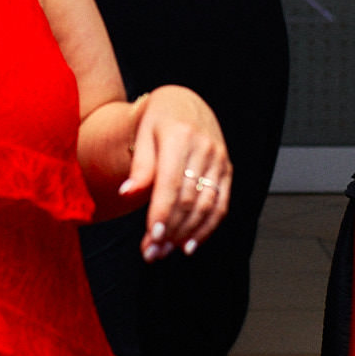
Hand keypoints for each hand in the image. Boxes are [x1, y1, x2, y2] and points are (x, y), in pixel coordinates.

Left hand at [120, 86, 231, 261]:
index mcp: (179, 136)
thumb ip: (139, 167)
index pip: (171, 183)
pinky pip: (221, 205)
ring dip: (186, 234)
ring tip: (165, 251)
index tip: (151, 236)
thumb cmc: (159, 120)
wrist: (186, 103)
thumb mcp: (142, 136)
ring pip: (206, 206)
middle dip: (170, 229)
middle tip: (151, 252)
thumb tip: (126, 194)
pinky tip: (190, 244)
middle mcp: (204, 148)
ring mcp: (219, 160)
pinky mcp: (227, 171)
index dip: (162, 212)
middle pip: (188, 199)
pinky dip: (207, 228)